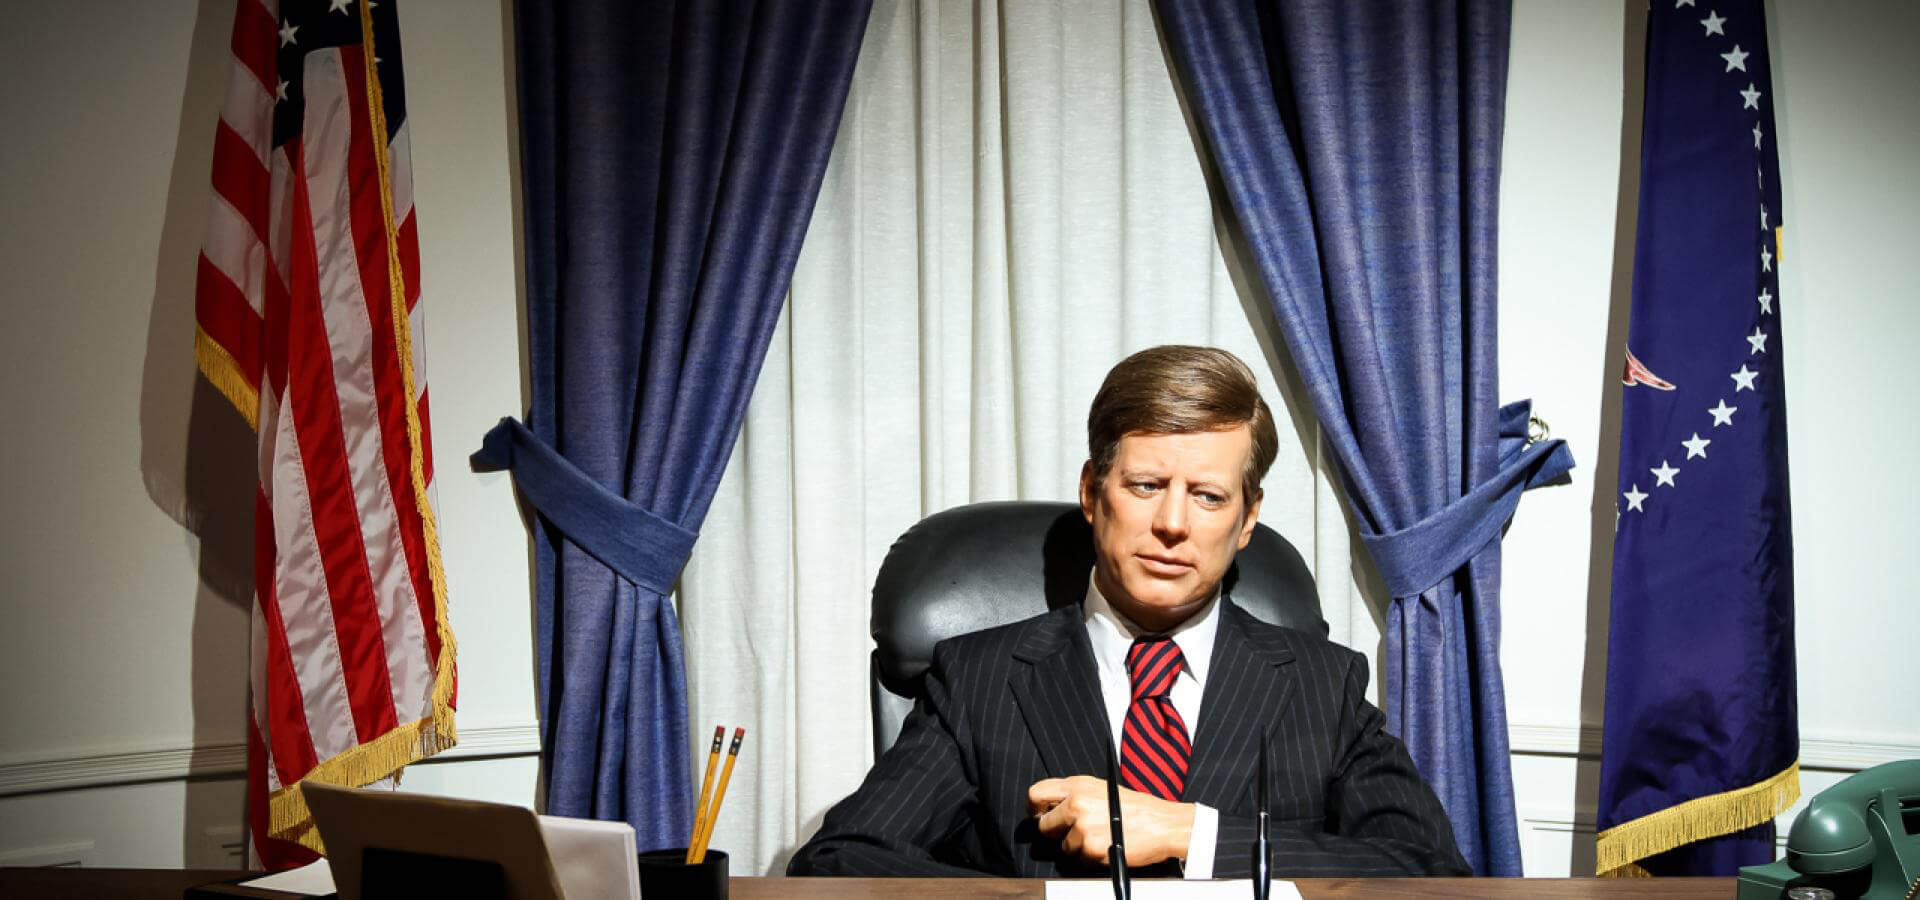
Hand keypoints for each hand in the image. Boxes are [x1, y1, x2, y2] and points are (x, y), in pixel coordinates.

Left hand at [1027, 776, 1194, 866]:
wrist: (1164, 824)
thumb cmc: (1137, 808)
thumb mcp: (1102, 788)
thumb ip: (1074, 794)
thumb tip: (1050, 808)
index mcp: (1077, 785)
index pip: (1035, 794)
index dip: (1034, 810)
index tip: (1040, 817)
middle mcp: (1076, 803)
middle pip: (1043, 826)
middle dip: (1056, 834)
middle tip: (1074, 834)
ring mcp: (1082, 827)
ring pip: (1062, 847)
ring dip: (1076, 847)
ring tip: (1100, 838)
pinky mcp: (1090, 849)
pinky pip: (1078, 859)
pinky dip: (1089, 858)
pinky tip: (1107, 846)